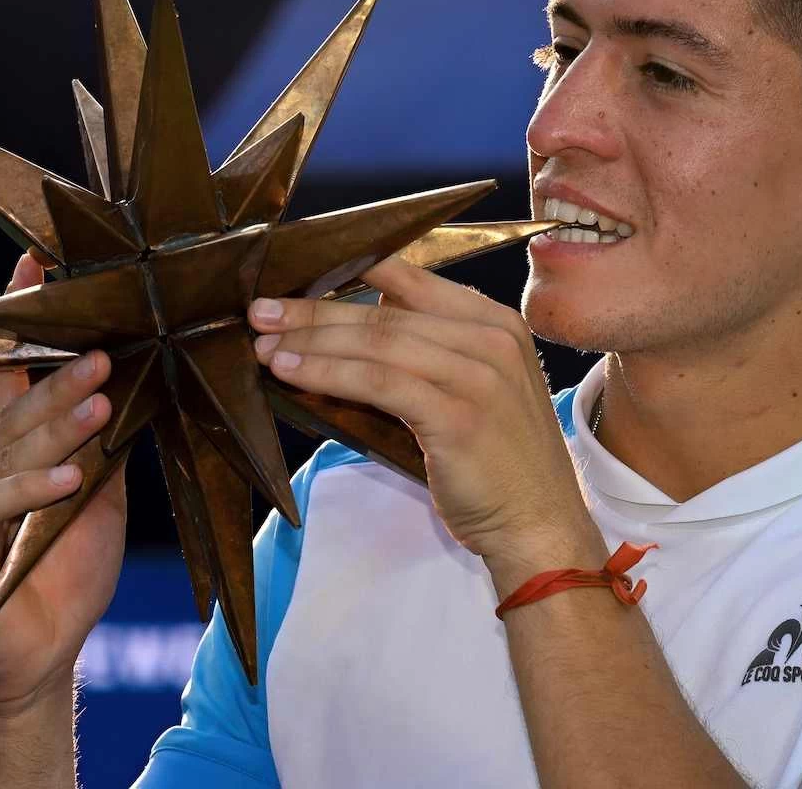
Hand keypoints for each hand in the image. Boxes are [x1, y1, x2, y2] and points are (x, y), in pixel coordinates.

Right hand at [0, 254, 128, 714]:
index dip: (18, 320)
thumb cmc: (66, 571)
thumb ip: (104, 443)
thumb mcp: (99, 494)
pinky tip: (72, 478)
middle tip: (106, 354)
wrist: (37, 655)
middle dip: (62, 379)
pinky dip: (35, 489)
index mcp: (3, 448)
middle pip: (17, 410)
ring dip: (57, 427)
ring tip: (101, 405)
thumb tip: (141, 380)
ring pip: (8, 452)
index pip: (7, 372)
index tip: (34, 262)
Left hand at [248, 257, 600, 579]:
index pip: (411, 279)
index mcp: (495, 323)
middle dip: (314, 310)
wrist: (540, 527)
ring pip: (377, 344)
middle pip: (385, 314)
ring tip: (263, 344)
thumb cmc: (498, 467)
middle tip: (260, 311)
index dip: (349, 273)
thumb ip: (426, 357)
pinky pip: (378, 383)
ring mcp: (479, 375)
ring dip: (311, 341)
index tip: (296, 273)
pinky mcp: (458, 415)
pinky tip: (291, 371)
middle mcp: (492, 338)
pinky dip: (328, 372)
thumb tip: (344, 337)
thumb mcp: (472, 392)